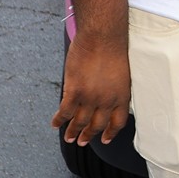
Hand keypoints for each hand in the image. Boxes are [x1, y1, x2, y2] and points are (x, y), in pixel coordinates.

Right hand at [52, 29, 130, 146]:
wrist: (102, 37)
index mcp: (122, 96)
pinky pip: (65, 111)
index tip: (105, 139)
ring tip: (68, 137)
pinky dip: (59, 119)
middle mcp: (107, 101)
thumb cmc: (114, 48)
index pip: (118, 122)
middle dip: (89, 135)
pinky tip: (55, 123)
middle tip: (82, 141)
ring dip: (73, 131)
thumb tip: (110, 98)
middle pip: (97, 125)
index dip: (110, 133)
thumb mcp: (124, 73)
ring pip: (80, 121)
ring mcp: (90, 97)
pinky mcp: (75, 91)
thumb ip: (117, 88)